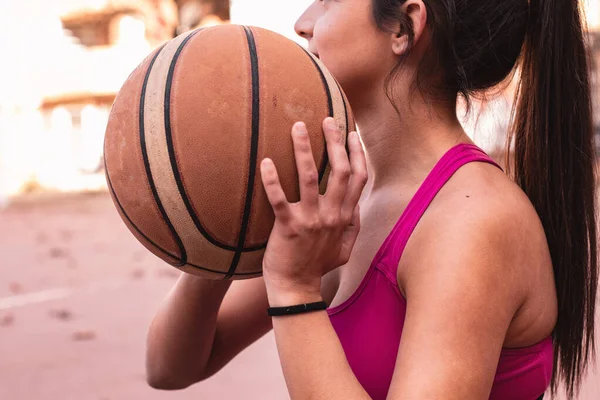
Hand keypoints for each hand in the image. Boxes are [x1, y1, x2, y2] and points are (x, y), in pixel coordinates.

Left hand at [259, 117, 367, 304]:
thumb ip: (353, 225)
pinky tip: (266, 161)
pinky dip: (272, 180)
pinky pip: (279, 199)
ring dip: (304, 150)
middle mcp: (331, 216)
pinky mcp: (287, 228)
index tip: (351, 133)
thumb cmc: (318, 266)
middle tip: (326, 119)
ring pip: (309, 178)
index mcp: (345, 217)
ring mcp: (310, 221)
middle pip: (338, 171)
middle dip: (334, 142)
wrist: (297, 289)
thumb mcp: (345, 249)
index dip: (357, 154)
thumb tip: (357, 205)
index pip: (358, 179)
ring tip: (297, 127)